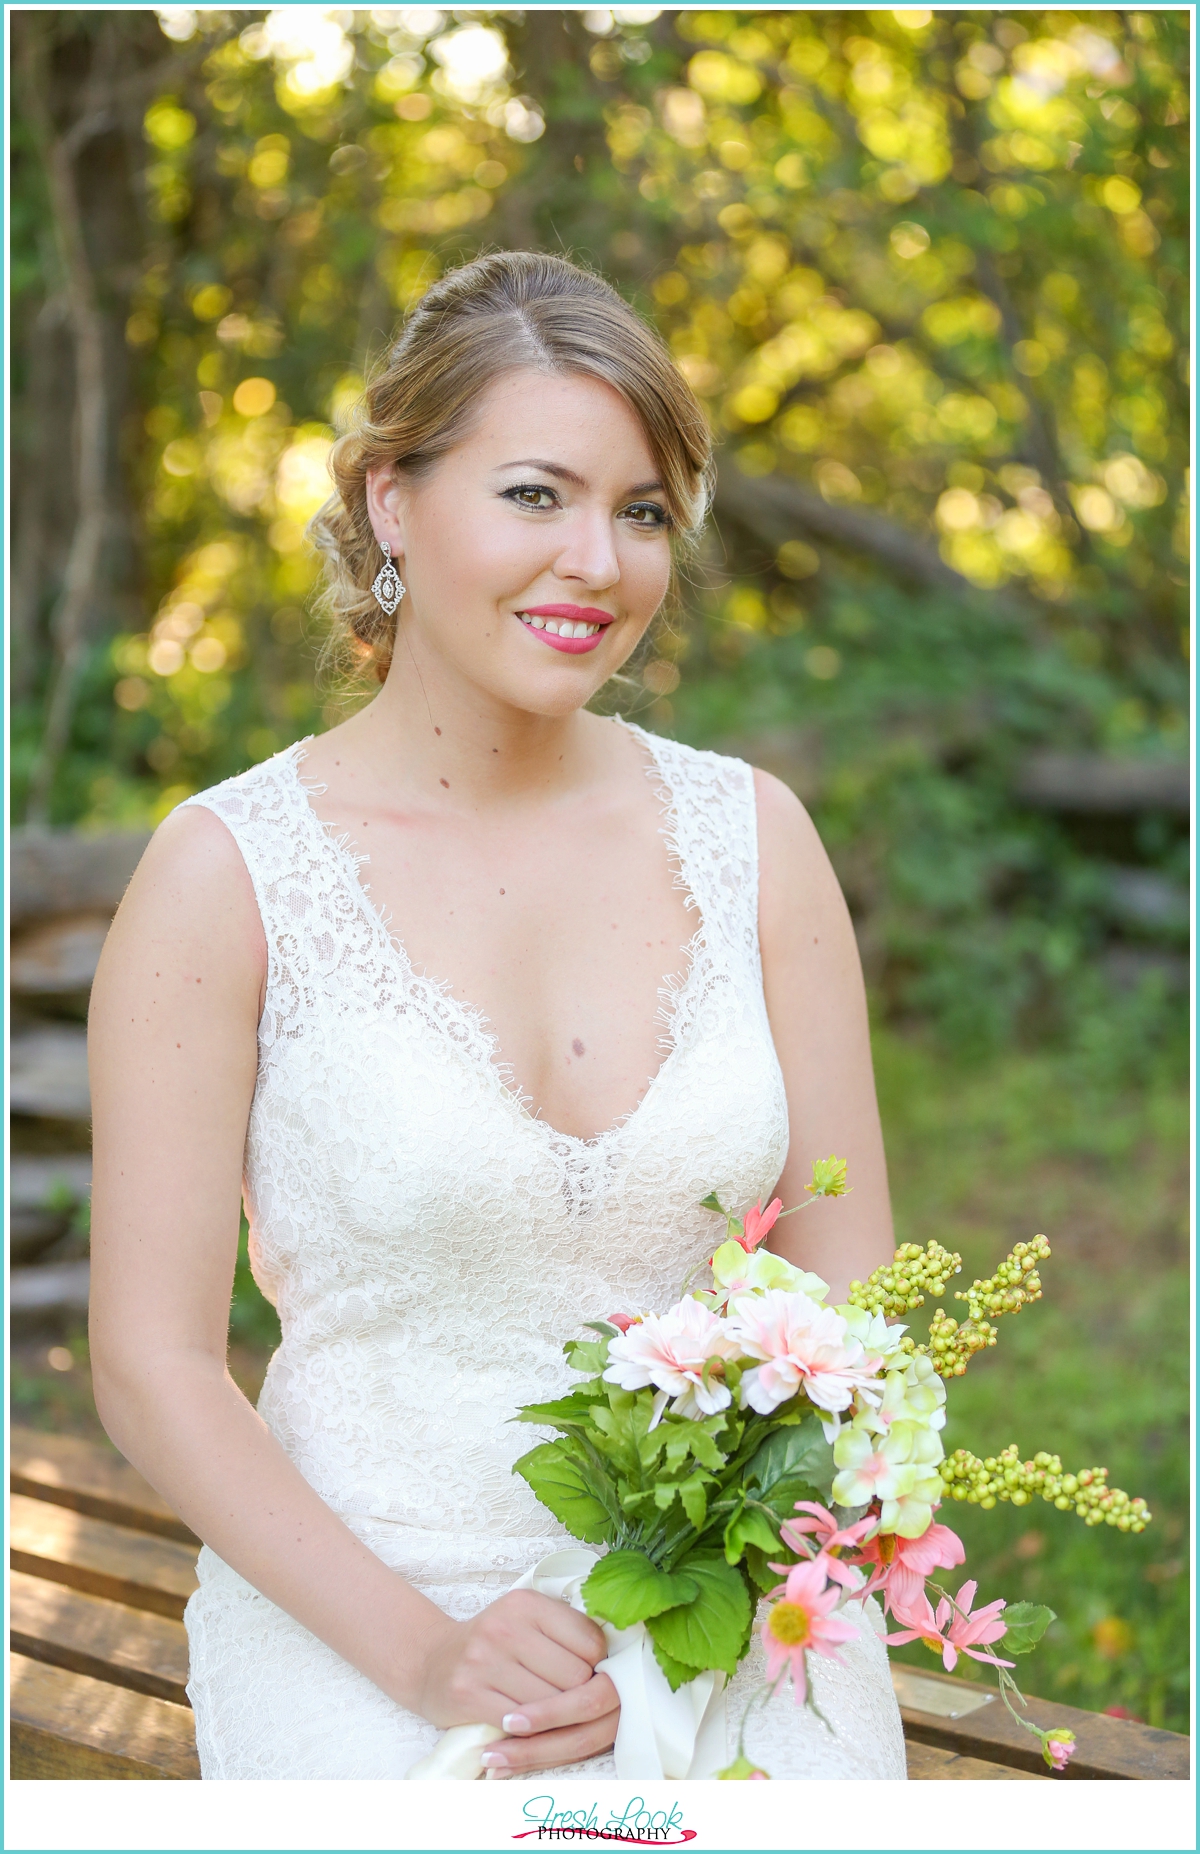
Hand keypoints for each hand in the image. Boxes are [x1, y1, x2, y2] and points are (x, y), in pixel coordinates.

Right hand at [411, 1588, 619, 1774]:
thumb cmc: (493, 1643)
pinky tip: (523, 1725)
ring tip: (550, 1714)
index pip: (591, 1642)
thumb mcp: (528, 1620)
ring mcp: (484, 1660)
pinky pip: (521, 1725)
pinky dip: (530, 1731)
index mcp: (527, 1603)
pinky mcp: (468, 1694)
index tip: (589, 1674)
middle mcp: (505, 1627)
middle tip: (572, 1700)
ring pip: (551, 1705)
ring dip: (556, 1718)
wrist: (431, 1661)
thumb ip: (567, 1629)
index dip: (597, 1666)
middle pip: (575, 1678)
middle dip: (579, 1696)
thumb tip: (620, 1654)